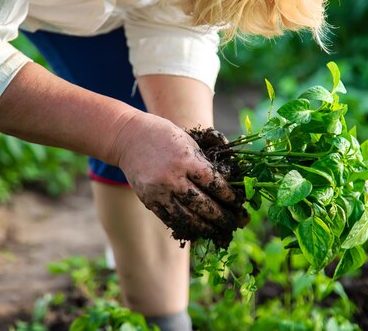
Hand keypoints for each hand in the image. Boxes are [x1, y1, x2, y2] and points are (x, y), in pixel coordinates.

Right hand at [112, 111, 248, 243]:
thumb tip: (227, 182)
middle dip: (222, 216)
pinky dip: (185, 227)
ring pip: (187, 217)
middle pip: (203, 205)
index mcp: (186, 159)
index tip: (239, 203)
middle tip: (235, 223)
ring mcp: (159, 191)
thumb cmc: (163, 135)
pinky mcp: (148, 200)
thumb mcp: (188, 141)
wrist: (128, 137)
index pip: (214, 184)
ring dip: (206, 227)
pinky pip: (169, 219)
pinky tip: (197, 230)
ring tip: (218, 231)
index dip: (229, 196)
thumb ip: (204, 162)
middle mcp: (172, 178)